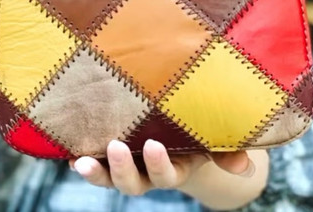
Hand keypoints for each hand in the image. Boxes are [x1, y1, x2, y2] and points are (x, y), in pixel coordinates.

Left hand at [70, 139, 254, 195]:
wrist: (177, 130)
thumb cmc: (195, 132)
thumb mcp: (210, 140)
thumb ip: (225, 151)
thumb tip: (244, 166)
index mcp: (174, 167)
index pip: (166, 175)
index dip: (160, 165)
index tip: (154, 145)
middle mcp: (147, 171)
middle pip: (132, 183)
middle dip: (122, 170)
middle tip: (115, 147)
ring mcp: (127, 164)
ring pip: (108, 178)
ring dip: (95, 172)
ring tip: (79, 162)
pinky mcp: (109, 154)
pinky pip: (93, 163)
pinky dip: (80, 160)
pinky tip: (68, 153)